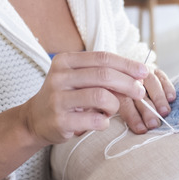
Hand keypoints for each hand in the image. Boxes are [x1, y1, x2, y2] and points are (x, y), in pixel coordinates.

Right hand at [21, 51, 149, 144]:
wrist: (34, 120)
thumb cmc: (65, 97)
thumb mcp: (78, 79)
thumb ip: (102, 74)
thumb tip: (137, 76)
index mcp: (65, 61)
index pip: (103, 58)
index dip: (127, 64)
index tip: (144, 71)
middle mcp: (59, 77)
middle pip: (104, 75)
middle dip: (128, 84)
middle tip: (139, 92)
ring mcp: (58, 99)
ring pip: (101, 97)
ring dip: (115, 105)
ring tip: (112, 110)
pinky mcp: (60, 121)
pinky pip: (95, 120)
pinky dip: (104, 122)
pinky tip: (100, 122)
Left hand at [119, 67, 175, 133]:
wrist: (120, 73)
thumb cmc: (118, 96)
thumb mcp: (113, 103)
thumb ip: (119, 112)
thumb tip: (127, 127)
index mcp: (115, 88)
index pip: (125, 103)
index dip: (133, 117)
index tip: (141, 129)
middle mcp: (128, 79)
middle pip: (139, 95)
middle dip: (147, 110)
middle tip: (153, 124)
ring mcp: (142, 73)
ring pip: (152, 84)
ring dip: (159, 99)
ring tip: (164, 112)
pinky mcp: (154, 70)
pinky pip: (162, 77)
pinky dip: (167, 87)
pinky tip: (171, 98)